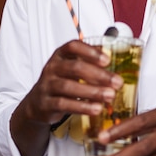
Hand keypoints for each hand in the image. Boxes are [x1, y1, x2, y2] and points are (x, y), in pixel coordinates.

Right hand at [10, 39, 122, 155]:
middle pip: (75, 68)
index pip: (73, 46)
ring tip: (109, 96)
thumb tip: (118, 56)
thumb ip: (90, 61)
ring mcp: (47, 85)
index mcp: (60, 54)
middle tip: (117, 82)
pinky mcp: (45, 103)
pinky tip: (96, 108)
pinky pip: (64, 104)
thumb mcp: (72, 66)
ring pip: (69, 87)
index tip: (107, 60)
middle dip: (98, 75)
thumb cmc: (62, 80)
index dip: (90, 52)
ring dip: (92, 92)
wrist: (38, 102)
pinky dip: (82, 107)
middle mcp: (52, 67)